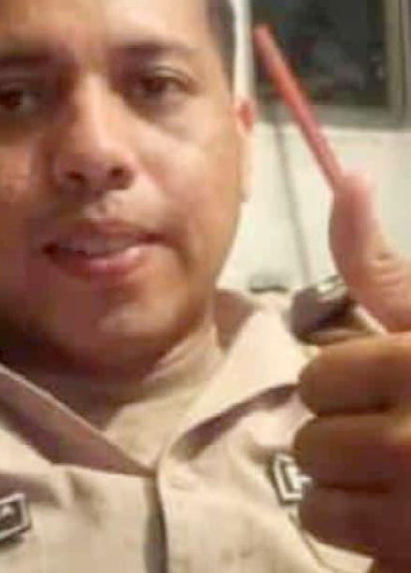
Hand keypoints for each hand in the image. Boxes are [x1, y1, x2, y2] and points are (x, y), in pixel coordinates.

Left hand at [294, 172, 410, 571]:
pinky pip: (350, 560)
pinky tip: (407, 529)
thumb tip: (347, 177)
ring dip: (349, 498)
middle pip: (311, 443)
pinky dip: (369, 549)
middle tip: (397, 442)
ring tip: (401, 486)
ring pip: (319, 506)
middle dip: (342, 441)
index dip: (343, 385)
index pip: (314, 379)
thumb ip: (375, 261)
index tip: (383, 387)